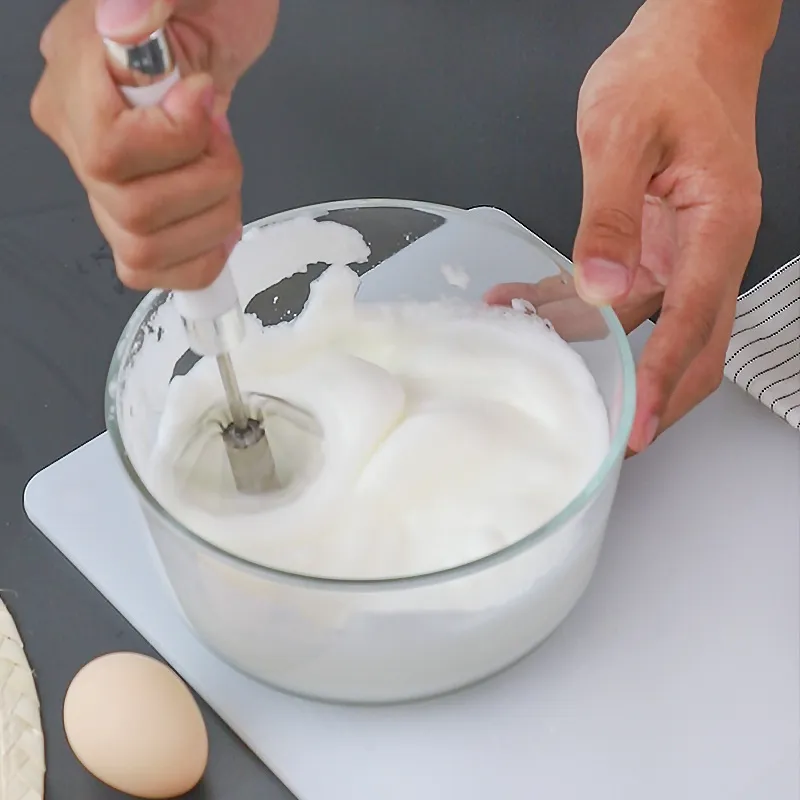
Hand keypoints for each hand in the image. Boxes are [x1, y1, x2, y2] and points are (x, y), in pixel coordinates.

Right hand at [31, 0, 278, 290]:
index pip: (109, 153)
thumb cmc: (206, 4)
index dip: (174, 143)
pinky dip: (196, 260)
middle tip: (220, 138)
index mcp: (76, 79)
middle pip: (133, 212)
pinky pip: (148, 268)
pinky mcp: (139, 212)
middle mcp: (79, 137)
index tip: (204, 100)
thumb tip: (126, 24)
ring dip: (209, 220)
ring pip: (143, 248)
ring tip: (221, 170)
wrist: (216, 20)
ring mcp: (106, 181)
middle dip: (206, 182)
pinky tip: (217, 223)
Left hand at [493, 1, 771, 453]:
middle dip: (652, 397)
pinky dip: (571, 307)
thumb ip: (609, 215)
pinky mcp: (652, 246)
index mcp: (717, 227)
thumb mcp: (622, 135)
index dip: (661, 381)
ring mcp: (680, 252)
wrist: (685, 43)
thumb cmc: (666, 73)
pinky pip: (614, 294)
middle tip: (607, 437)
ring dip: (594, 351)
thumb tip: (603, 289)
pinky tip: (523, 306)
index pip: (692, 323)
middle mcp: (706, 250)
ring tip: (533, 357)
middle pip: (691, 347)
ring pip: (643, 327)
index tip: (633, 428)